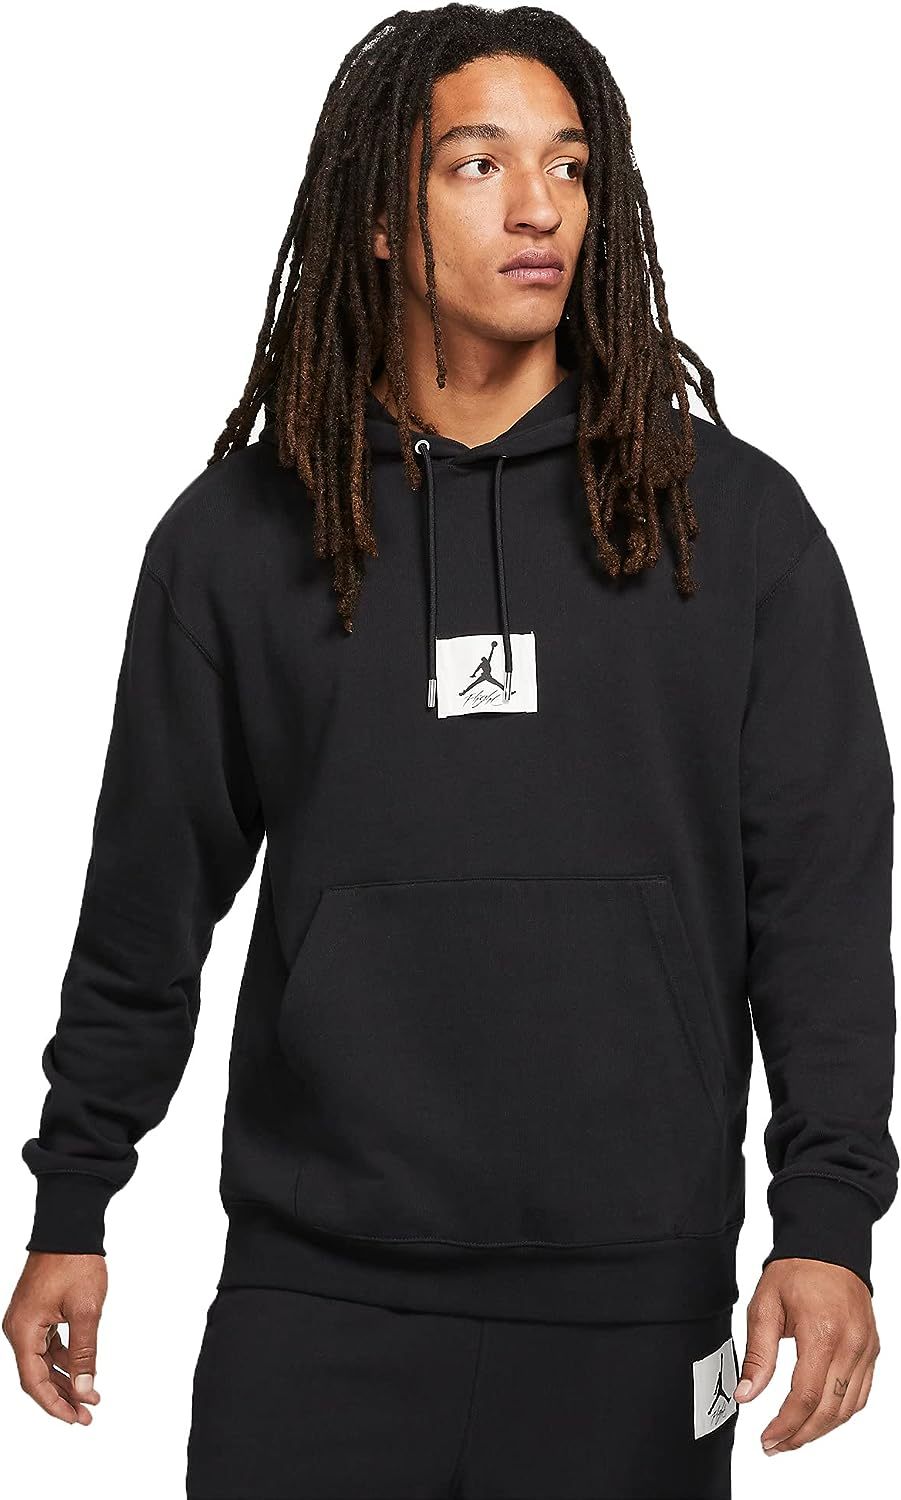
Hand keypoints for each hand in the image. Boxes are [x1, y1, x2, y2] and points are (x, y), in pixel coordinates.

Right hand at [3, 1251, 106, 1423]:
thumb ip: (84, 1352)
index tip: (75, 1418)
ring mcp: (26, 1319)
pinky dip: (64, 1358)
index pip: (34, 1381)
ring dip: (65, 1378)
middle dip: (63, 1395)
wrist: (70, 1227)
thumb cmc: (75, 1263)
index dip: (54, 1404)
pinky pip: (47, 1344)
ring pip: (43, 1360)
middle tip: (88, 1413)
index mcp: (23, 1330)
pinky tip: (82, 1368)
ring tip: (90, 1395)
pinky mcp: (36, 1311)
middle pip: (37, 1374)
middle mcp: (18, 1328)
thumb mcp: (85, 1311)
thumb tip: (84, 1389)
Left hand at [735, 1257, 879, 1453]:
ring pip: (848, 1408)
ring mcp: (866, 1349)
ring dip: (820, 1430)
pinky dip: (840, 1413)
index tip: (767, 1438)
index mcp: (822, 1332)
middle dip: (800, 1435)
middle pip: (829, 1410)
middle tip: (775, 1445)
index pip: (806, 1396)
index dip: (786, 1425)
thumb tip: (746, 1394)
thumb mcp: (764, 1306)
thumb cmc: (795, 1272)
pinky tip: (819, 1418)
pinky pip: (861, 1394)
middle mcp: (850, 1344)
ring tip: (793, 1437)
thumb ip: (757, 1354)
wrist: (827, 1248)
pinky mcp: (872, 1350)